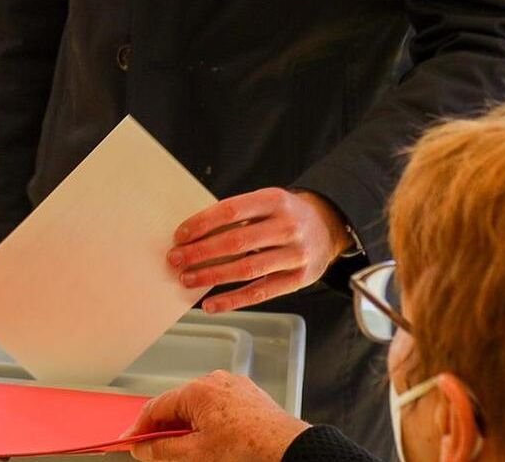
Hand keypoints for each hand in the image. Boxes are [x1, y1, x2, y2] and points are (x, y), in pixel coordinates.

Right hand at [124, 370, 309, 461]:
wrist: (290, 451)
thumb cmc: (248, 450)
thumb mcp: (196, 454)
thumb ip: (162, 450)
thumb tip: (143, 448)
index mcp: (197, 390)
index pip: (156, 408)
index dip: (140, 428)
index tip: (130, 443)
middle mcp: (215, 381)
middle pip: (177, 406)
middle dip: (165, 430)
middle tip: (154, 452)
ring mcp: (234, 387)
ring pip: (198, 408)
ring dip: (187, 428)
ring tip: (186, 452)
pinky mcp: (249, 397)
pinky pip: (219, 408)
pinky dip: (208, 424)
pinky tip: (210, 443)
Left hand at [166, 188, 349, 312]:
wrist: (328, 225)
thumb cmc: (285, 215)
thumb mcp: (266, 203)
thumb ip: (238, 216)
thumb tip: (193, 235)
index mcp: (275, 200)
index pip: (231, 211)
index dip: (202, 223)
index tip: (180, 235)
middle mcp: (288, 226)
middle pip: (236, 242)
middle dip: (200, 252)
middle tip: (176, 259)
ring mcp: (296, 254)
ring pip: (246, 269)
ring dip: (212, 276)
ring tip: (187, 279)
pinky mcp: (299, 279)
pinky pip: (260, 292)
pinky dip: (233, 300)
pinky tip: (211, 304)